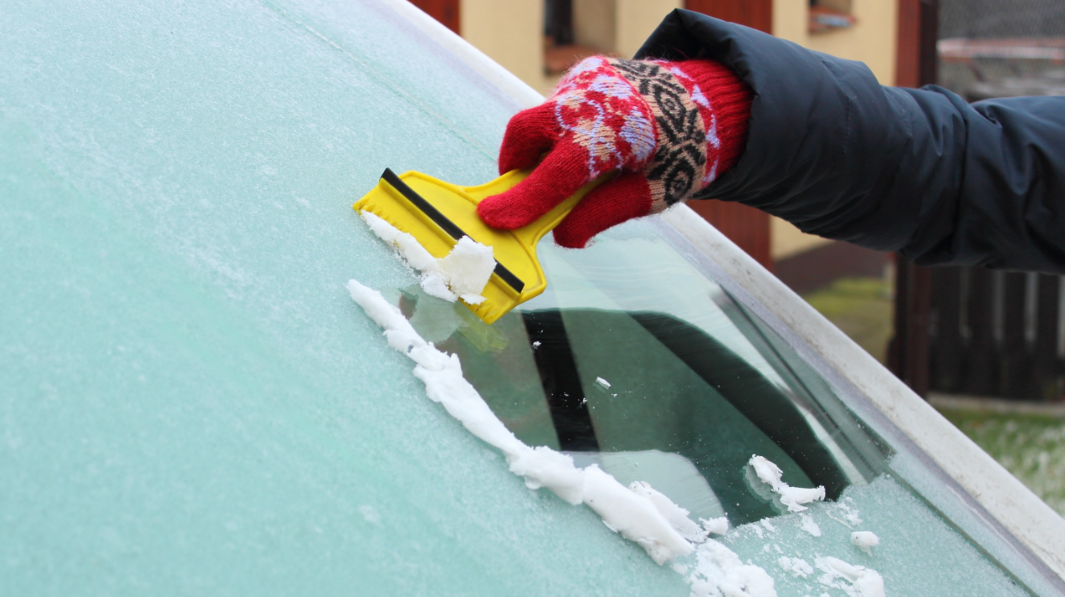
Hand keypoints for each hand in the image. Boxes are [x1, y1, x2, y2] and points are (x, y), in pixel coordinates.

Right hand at [477, 56, 751, 247]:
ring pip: (539, 119)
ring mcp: (586, 80)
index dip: (522, 201)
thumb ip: (602, 214)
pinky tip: (593, 142)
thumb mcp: (650, 193)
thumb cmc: (683, 152)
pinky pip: (558, 107)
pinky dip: (561, 131)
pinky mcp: (586, 73)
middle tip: (522, 195)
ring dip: (541, 149)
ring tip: (570, 171)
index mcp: (613, 134)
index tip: (493, 219)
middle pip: (526, 131)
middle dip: (515, 166)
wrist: (711, 100)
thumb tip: (562, 235)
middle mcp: (592, 99)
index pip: (555, 174)